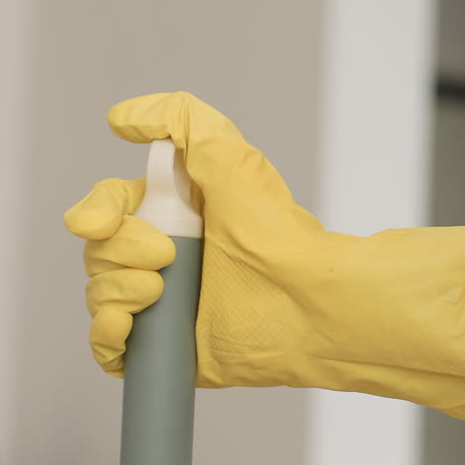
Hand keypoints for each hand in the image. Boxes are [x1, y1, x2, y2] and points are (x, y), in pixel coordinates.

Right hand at [65, 92, 464, 431]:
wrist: (360, 317)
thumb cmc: (317, 247)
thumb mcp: (245, 172)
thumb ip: (191, 127)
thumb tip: (126, 110)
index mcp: (192, 216)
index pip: (114, 212)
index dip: (105, 215)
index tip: (125, 216)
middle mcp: (183, 260)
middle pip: (104, 255)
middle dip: (120, 253)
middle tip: (171, 258)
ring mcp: (183, 310)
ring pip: (107, 299)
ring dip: (118, 294)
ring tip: (171, 289)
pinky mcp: (189, 355)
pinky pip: (121, 352)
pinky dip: (115, 342)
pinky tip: (137, 331)